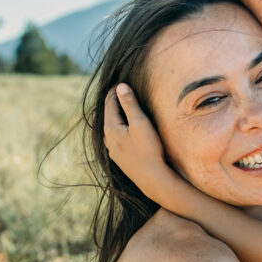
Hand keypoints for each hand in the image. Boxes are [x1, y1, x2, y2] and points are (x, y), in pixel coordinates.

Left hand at [103, 85, 174, 203]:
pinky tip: (128, 130)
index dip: (115, 90)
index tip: (122, 81)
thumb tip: (120, 86)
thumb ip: (129, 104)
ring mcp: (113, 150)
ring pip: (113, 128)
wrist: (153, 180)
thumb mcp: (140, 123)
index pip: (109, 102)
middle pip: (110, 115)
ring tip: (127, 108)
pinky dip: (122, 129)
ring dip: (119, 117)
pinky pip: (118, 138)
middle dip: (116, 102)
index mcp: (111, 128)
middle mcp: (108, 139)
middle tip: (123, 91)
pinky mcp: (121, 158)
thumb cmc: (149, 150)